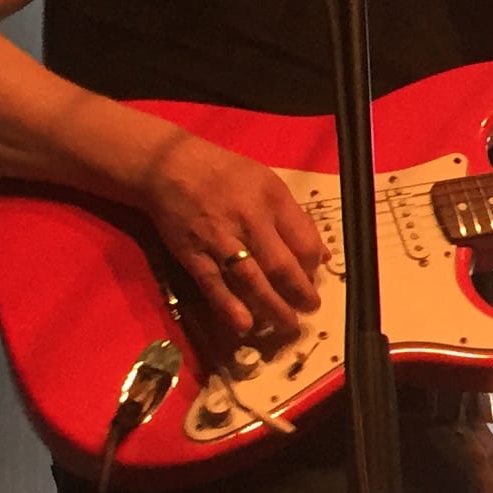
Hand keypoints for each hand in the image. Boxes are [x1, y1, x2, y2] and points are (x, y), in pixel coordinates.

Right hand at [139, 131, 328, 339]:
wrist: (170, 167)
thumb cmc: (225, 175)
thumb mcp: (268, 183)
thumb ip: (294, 218)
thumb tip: (322, 255)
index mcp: (272, 200)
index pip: (304, 241)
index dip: (314, 266)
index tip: (315, 278)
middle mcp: (249, 220)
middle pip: (282, 265)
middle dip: (300, 294)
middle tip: (310, 309)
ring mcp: (219, 239)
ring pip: (252, 280)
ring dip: (273, 308)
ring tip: (288, 325)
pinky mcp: (193, 254)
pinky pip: (214, 284)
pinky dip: (229, 307)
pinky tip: (244, 325)